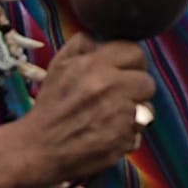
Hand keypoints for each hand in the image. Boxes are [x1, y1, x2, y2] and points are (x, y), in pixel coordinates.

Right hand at [19, 33, 154, 182]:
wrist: (39, 148)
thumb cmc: (51, 107)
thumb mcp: (58, 67)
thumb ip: (81, 46)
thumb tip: (100, 38)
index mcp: (94, 66)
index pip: (136, 52)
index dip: (131, 63)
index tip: (124, 72)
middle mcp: (110, 88)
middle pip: (147, 82)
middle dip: (135, 89)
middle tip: (118, 97)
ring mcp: (120, 116)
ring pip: (147, 109)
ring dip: (134, 113)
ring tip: (110, 117)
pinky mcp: (124, 140)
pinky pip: (139, 132)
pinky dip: (127, 134)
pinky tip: (108, 134)